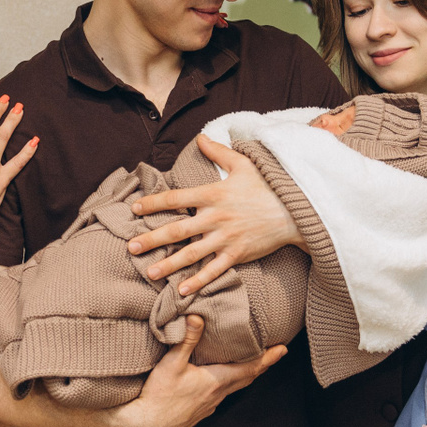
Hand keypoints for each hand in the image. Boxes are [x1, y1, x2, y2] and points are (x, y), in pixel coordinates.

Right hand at [104, 316, 285, 426]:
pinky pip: (221, 395)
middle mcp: (218, 395)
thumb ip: (187, 340)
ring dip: (245, 374)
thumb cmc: (158, 397)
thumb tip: (198, 316)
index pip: (250, 367)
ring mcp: (209, 406)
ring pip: (234, 387)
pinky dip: (228, 383)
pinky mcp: (199, 412)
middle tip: (275, 353)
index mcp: (216, 381)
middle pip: (247, 377)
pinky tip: (220, 380)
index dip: (268, 358)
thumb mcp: (171, 364)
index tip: (283, 348)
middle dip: (262, 365)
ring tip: (250, 362)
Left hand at [125, 135, 302, 295]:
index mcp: (213, 194)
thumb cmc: (267, 186)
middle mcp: (215, 218)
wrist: (295, 211)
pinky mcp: (237, 254)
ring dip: (168, 264)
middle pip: (177, 230)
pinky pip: (214, 270)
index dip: (153, 203)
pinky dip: (198, 281)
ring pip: (191, 253)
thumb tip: (200, 137)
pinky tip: (182, 290)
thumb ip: (218, 151)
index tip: (135, 208)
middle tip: (131, 247)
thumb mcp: (243, 163)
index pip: (175, 198)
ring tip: (149, 272)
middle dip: (151, 239)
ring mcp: (226, 238)